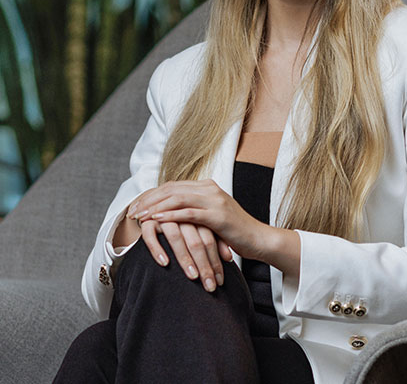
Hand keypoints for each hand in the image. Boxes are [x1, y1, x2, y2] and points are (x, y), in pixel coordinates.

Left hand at [128, 180, 267, 261]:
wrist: (257, 238)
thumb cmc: (233, 231)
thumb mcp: (211, 216)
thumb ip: (194, 209)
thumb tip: (170, 214)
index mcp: (207, 186)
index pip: (173, 186)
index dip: (152, 195)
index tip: (135, 206)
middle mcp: (210, 189)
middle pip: (171, 189)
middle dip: (148, 200)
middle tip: (131, 212)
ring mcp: (215, 200)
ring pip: (177, 198)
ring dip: (155, 207)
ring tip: (139, 217)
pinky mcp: (217, 215)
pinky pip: (188, 213)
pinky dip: (170, 216)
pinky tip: (156, 221)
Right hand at [139, 218, 231, 291]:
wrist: (156, 210)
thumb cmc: (182, 225)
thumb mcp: (201, 231)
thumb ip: (216, 241)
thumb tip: (228, 258)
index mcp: (198, 215)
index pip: (210, 239)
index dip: (216, 260)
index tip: (220, 280)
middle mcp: (182, 215)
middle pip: (196, 240)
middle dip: (205, 265)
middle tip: (210, 286)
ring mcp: (164, 217)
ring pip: (175, 238)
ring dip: (185, 259)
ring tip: (193, 276)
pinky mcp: (147, 221)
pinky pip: (150, 235)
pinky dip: (157, 248)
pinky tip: (165, 263)